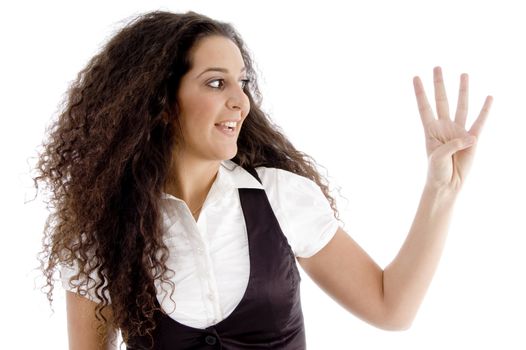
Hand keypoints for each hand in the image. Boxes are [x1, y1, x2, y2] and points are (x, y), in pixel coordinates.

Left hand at [413, 66, 492, 191]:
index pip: (424, 107)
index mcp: (430, 130)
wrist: (447, 184)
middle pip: (441, 100)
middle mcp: (444, 127)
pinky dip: (485, 110)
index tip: (415, 77)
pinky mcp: (472, 139)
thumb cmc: (437, 171)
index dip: (420, 93)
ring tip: (464, 74)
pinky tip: (488, 97)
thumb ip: (453, 145)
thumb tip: (472, 138)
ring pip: (461, 106)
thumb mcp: (438, 157)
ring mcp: (458, 131)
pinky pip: (480, 122)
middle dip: (439, 84)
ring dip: (462, 90)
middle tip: (437, 67)